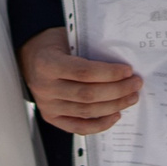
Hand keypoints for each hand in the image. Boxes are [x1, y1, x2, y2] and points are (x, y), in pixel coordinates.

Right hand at [18, 26, 141, 134]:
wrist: (31, 57)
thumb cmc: (53, 45)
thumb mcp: (67, 38)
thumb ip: (88, 49)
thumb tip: (121, 61)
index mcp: (47, 64)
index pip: (83, 72)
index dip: (109, 73)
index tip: (128, 70)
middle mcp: (45, 87)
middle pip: (87, 95)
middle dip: (117, 91)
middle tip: (135, 84)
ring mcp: (47, 105)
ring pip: (86, 111)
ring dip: (113, 106)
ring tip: (130, 97)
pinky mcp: (51, 117)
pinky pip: (78, 127)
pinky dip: (99, 124)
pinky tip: (115, 115)